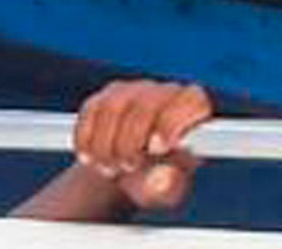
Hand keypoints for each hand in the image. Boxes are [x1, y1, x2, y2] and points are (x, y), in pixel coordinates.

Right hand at [72, 80, 212, 212]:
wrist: (130, 173)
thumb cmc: (159, 178)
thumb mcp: (167, 191)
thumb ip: (168, 187)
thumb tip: (162, 178)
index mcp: (195, 108)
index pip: (189, 101)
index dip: (171, 123)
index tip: (156, 149)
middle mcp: (166, 92)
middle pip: (146, 105)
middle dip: (131, 142)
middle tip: (128, 167)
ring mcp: (135, 90)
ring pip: (113, 107)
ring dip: (106, 145)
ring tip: (111, 168)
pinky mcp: (106, 97)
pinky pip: (91, 111)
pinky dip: (87, 140)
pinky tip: (92, 158)